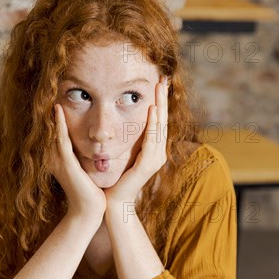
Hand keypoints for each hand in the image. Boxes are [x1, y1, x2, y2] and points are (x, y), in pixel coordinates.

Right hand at [50, 104, 105, 219]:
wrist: (89, 211)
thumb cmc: (91, 191)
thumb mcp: (86, 168)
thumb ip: (85, 154)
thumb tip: (95, 141)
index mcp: (61, 157)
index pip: (57, 131)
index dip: (55, 114)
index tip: (56, 94)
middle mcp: (56, 157)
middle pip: (51, 128)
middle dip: (50, 110)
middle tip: (47, 86)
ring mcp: (59, 160)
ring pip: (54, 131)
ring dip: (52, 113)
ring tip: (49, 93)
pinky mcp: (66, 164)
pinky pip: (61, 141)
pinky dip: (59, 126)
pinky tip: (58, 111)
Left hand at [104, 75, 167, 205]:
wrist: (114, 201)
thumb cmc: (116, 179)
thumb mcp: (124, 154)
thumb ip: (129, 141)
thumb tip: (123, 121)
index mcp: (153, 150)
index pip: (158, 121)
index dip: (159, 102)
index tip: (158, 82)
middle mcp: (158, 153)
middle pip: (163, 120)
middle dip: (162, 98)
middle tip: (163, 78)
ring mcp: (155, 159)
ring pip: (160, 127)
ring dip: (160, 106)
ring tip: (159, 88)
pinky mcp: (147, 165)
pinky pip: (151, 141)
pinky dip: (152, 125)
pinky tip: (152, 110)